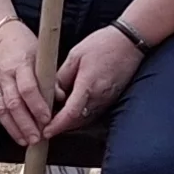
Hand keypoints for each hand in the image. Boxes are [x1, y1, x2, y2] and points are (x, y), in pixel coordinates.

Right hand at [0, 19, 53, 146]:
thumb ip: (49, 76)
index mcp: (20, 62)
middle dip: (26, 124)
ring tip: (25, 141)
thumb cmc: (21, 41)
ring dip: (14, 128)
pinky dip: (4, 122)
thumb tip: (60, 97)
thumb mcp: (39, 52)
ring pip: (1, 109)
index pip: (28, 88)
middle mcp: (5, 74)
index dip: (37, 106)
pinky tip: (13, 132)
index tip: (47, 120)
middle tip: (37, 139)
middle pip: (14, 103)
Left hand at [46, 18, 148, 133]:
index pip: (71, 114)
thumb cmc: (102, 44)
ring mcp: (107, 100)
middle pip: (77, 121)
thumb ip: (62, 76)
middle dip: (60, 127)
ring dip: (70, 123)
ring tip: (54, 119)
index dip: (57, 125)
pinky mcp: (111, 99)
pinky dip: (80, 116)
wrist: (130, 42)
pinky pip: (92, 113)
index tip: (46, 132)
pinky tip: (71, 109)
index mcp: (88, 85)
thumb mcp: (75, 55)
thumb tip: (52, 93)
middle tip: (44, 126)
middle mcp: (99, 97)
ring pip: (85, 119)